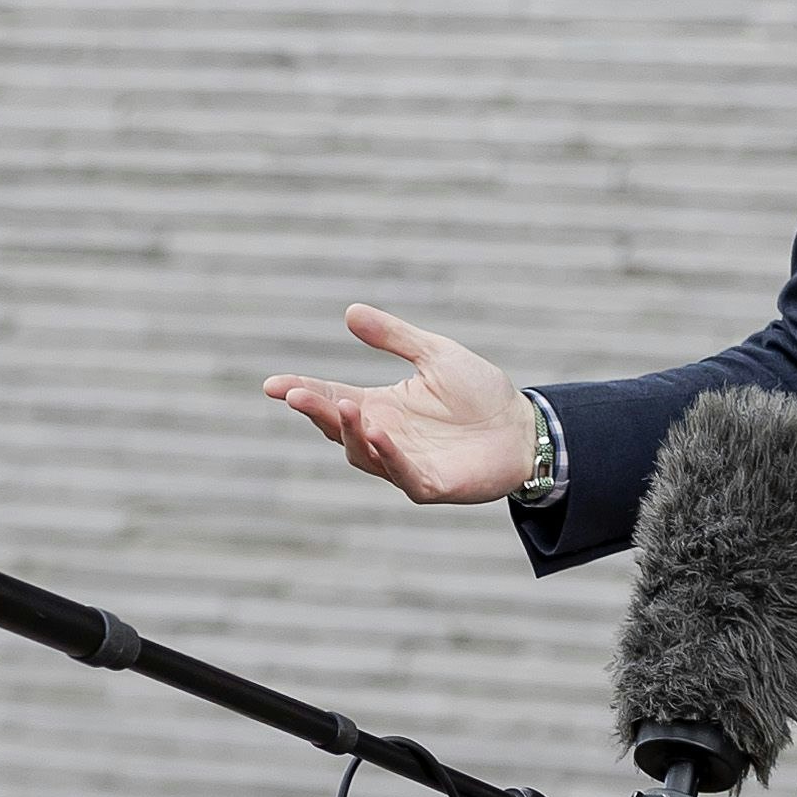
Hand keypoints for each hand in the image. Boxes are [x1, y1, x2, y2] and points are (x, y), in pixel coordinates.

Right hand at [264, 303, 537, 505]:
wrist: (524, 427)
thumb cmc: (481, 393)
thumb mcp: (435, 354)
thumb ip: (394, 337)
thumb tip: (349, 312)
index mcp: (381, 406)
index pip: (332, 398)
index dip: (302, 392)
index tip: (272, 384)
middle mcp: (385, 436)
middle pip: (339, 427)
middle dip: (316, 412)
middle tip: (295, 395)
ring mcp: (404, 463)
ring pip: (363, 453)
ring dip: (351, 431)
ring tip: (344, 406)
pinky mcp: (429, 484)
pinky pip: (401, 473)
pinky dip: (388, 456)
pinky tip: (379, 432)